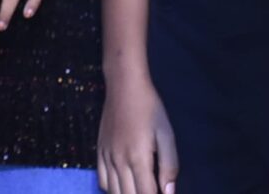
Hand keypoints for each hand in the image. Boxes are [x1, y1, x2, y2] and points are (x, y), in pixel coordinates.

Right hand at [96, 65, 177, 193]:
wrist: (123, 86)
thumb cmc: (150, 109)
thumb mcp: (166, 135)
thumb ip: (169, 166)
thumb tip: (169, 193)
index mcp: (138, 158)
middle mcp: (119, 161)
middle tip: (153, 190)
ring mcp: (106, 157)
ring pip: (113, 192)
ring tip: (139, 189)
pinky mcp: (99, 151)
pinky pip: (101, 180)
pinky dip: (112, 189)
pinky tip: (124, 185)